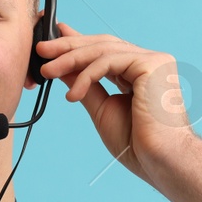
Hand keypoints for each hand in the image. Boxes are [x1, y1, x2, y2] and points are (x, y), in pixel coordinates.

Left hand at [34, 22, 197, 185]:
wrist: (160, 160)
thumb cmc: (137, 144)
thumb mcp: (102, 109)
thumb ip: (85, 85)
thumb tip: (63, 68)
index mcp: (140, 72)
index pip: (105, 51)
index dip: (78, 42)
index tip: (53, 41)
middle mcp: (149, 62)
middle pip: (103, 44)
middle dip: (69, 46)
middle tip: (41, 49)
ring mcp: (154, 61)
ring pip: (104, 50)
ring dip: (71, 59)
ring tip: (47, 71)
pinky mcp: (153, 64)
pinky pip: (110, 62)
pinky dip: (86, 76)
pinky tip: (72, 94)